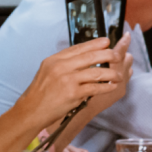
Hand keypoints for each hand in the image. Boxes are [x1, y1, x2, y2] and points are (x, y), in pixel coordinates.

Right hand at [12, 37, 128, 130]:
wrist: (32, 110)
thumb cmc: (42, 92)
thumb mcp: (48, 71)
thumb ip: (65, 63)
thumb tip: (85, 56)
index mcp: (54, 60)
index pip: (78, 48)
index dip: (94, 44)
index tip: (107, 41)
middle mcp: (60, 67)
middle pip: (90, 57)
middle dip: (108, 55)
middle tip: (118, 56)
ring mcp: (67, 80)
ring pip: (96, 72)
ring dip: (111, 74)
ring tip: (119, 75)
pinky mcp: (73, 93)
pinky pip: (95, 88)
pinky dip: (106, 87)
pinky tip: (112, 86)